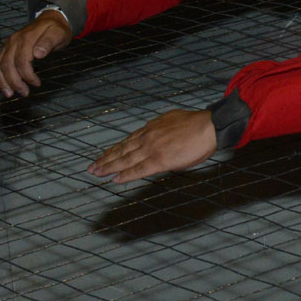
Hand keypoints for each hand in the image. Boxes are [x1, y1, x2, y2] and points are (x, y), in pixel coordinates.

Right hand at [0, 10, 72, 97]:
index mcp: (26, 38)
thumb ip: (48, 42)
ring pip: (0, 65)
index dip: (27, 74)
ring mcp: (9, 44)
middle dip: (15, 81)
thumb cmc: (56, 29)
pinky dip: (0, 76)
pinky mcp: (7, 49)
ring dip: (4, 81)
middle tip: (25, 93)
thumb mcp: (58, 34)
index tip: (37, 83)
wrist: (50, 19)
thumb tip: (38, 54)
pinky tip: (5, 87)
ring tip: (10, 94)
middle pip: (8, 64)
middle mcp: (14, 41)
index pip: (21, 60)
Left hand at [89, 109, 217, 183]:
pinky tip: (115, 178)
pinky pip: (138, 169)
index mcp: (151, 128)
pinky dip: (125, 174)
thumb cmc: (197, 125)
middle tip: (92, 166)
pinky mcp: (159, 160)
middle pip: (122, 150)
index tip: (104, 155)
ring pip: (125, 159)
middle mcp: (147, 137)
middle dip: (105, 159)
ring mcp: (151, 148)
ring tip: (96, 172)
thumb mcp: (173, 122)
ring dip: (109, 166)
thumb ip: (161, 132)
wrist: (208, 127)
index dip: (115, 149)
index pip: (128, 141)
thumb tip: (158, 141)